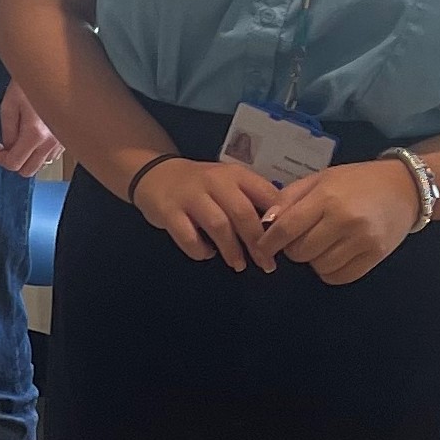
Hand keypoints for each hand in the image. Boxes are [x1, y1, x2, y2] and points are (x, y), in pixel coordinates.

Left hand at [0, 80, 58, 176]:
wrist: (51, 71)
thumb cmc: (28, 84)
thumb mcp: (9, 105)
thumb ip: (7, 132)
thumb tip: (8, 147)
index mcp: (35, 134)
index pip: (14, 163)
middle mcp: (52, 142)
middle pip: (28, 171)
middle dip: (13, 161)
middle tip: (6, 146)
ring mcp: (62, 142)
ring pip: (40, 164)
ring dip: (28, 157)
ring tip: (21, 137)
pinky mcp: (67, 138)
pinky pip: (51, 155)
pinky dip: (40, 151)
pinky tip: (35, 135)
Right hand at [133, 157, 280, 270]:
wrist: (155, 175)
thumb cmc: (201, 186)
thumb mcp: (228, 183)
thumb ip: (251, 200)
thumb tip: (279, 232)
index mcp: (235, 175)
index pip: (266, 195)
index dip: (278, 221)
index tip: (284, 242)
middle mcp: (214, 181)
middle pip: (242, 213)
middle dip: (257, 243)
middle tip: (266, 263)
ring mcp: (190, 196)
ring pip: (218, 225)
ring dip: (231, 249)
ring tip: (238, 265)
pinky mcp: (169, 211)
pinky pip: (188, 237)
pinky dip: (200, 250)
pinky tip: (205, 253)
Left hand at [253, 160, 422, 285]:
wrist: (405, 187)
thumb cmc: (357, 181)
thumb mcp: (320, 179)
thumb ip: (289, 198)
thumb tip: (264, 223)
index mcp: (327, 198)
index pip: (286, 228)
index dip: (268, 242)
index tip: (262, 248)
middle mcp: (345, 220)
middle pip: (300, 252)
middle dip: (293, 249)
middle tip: (301, 238)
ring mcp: (363, 240)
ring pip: (319, 267)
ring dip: (313, 260)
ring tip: (322, 244)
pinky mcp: (376, 255)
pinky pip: (340, 277)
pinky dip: (331, 271)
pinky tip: (334, 255)